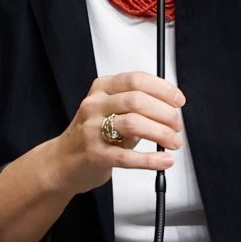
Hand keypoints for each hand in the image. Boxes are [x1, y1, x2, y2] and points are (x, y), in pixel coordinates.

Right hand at [45, 71, 182, 197]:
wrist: (62, 162)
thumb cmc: (92, 135)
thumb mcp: (110, 112)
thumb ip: (136, 107)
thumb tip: (170, 108)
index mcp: (101, 90)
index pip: (136, 80)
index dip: (162, 88)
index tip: (178, 100)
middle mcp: (94, 106)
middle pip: (137, 100)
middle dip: (165, 113)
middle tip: (177, 125)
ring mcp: (92, 130)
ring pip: (134, 124)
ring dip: (162, 133)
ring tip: (173, 142)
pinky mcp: (95, 155)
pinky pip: (128, 157)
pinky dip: (152, 159)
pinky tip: (164, 160)